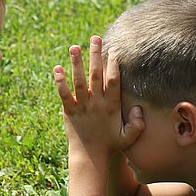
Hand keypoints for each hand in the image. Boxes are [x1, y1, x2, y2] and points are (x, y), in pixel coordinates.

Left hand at [53, 35, 143, 158]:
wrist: (89, 157)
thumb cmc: (110, 146)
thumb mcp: (128, 137)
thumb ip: (137, 123)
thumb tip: (139, 108)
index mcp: (111, 106)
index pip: (114, 81)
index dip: (114, 64)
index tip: (114, 49)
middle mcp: (96, 104)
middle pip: (96, 75)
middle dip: (96, 55)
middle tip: (95, 38)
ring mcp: (82, 107)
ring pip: (79, 81)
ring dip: (76, 63)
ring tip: (74, 47)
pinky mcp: (69, 112)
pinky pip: (64, 95)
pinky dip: (60, 82)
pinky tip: (56, 68)